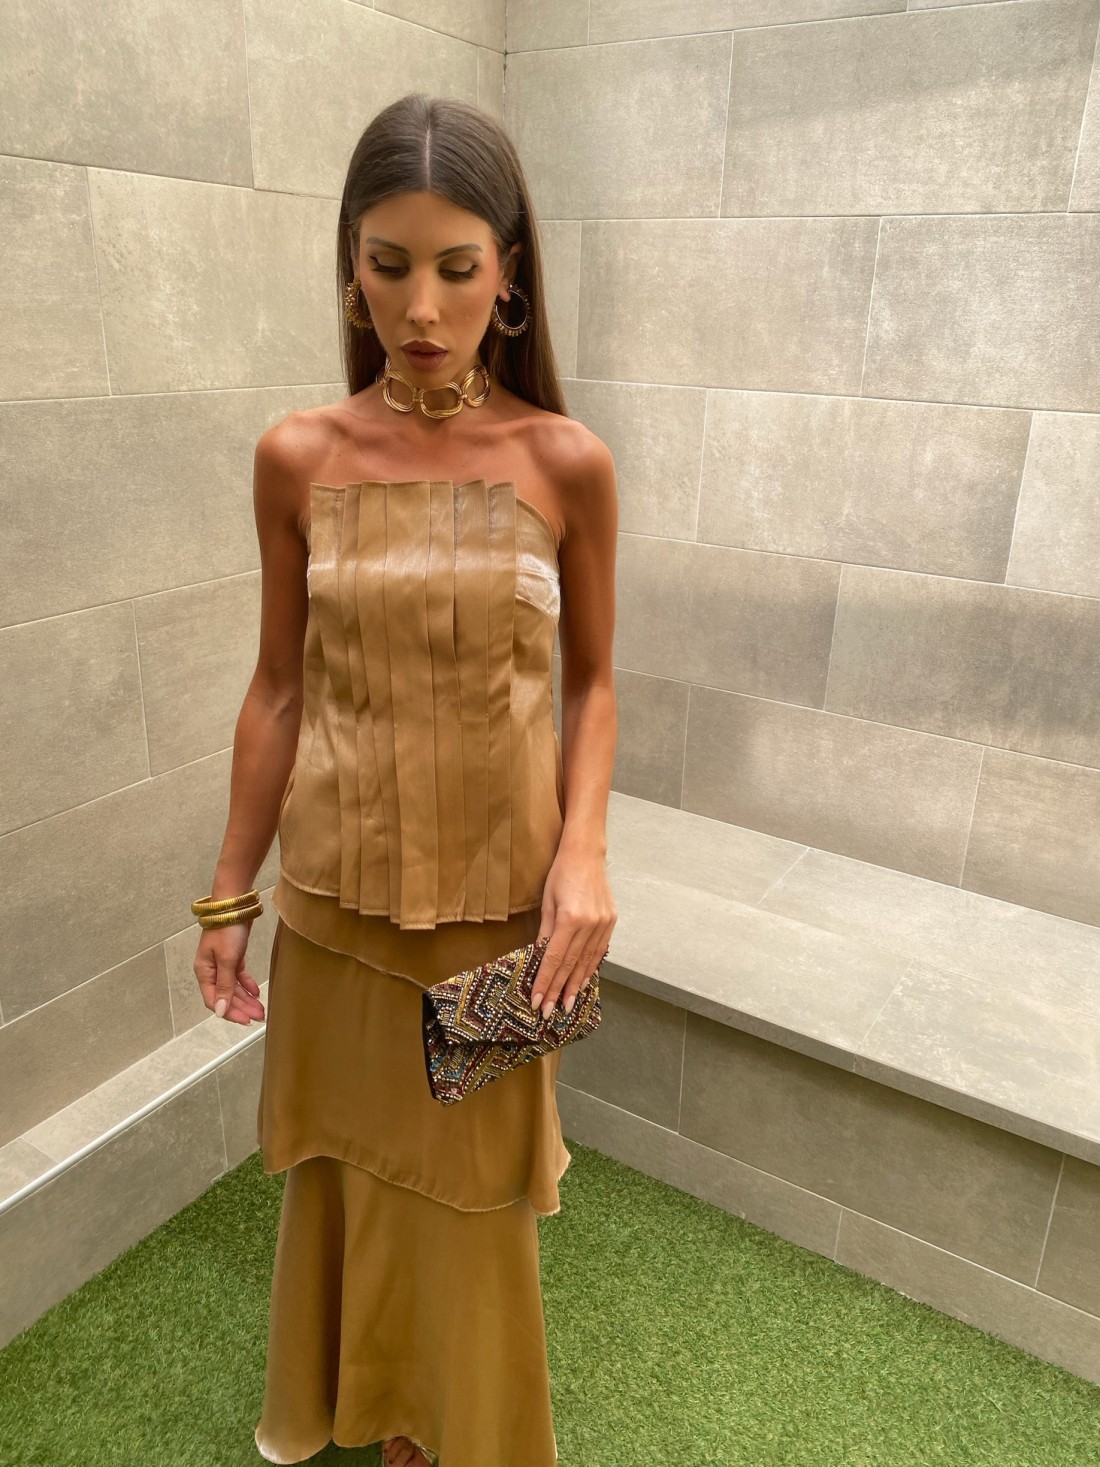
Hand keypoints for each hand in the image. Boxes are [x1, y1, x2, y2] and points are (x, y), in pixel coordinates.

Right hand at [193, 923, 265, 1024]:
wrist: (235, 905)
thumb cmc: (227, 931)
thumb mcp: (227, 960)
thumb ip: (225, 986)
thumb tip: (220, 1011)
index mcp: (204, 972)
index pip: (215, 1000)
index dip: (230, 1012)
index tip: (246, 1020)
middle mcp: (211, 969)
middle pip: (226, 995)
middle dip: (242, 1007)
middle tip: (259, 1016)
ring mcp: (222, 962)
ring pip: (234, 986)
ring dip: (247, 998)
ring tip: (261, 1008)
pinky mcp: (233, 955)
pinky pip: (239, 975)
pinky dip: (247, 983)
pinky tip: (256, 992)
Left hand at [531, 845, 615, 1019]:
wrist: (586, 854)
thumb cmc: (560, 875)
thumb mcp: (547, 902)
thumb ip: (545, 932)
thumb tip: (540, 960)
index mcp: (569, 919)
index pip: (554, 959)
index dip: (545, 983)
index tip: (537, 1002)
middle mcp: (589, 924)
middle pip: (570, 965)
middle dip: (558, 990)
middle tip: (549, 1012)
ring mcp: (603, 924)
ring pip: (587, 962)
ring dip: (576, 985)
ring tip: (567, 1004)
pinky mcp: (611, 922)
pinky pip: (599, 951)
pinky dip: (590, 968)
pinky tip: (583, 981)